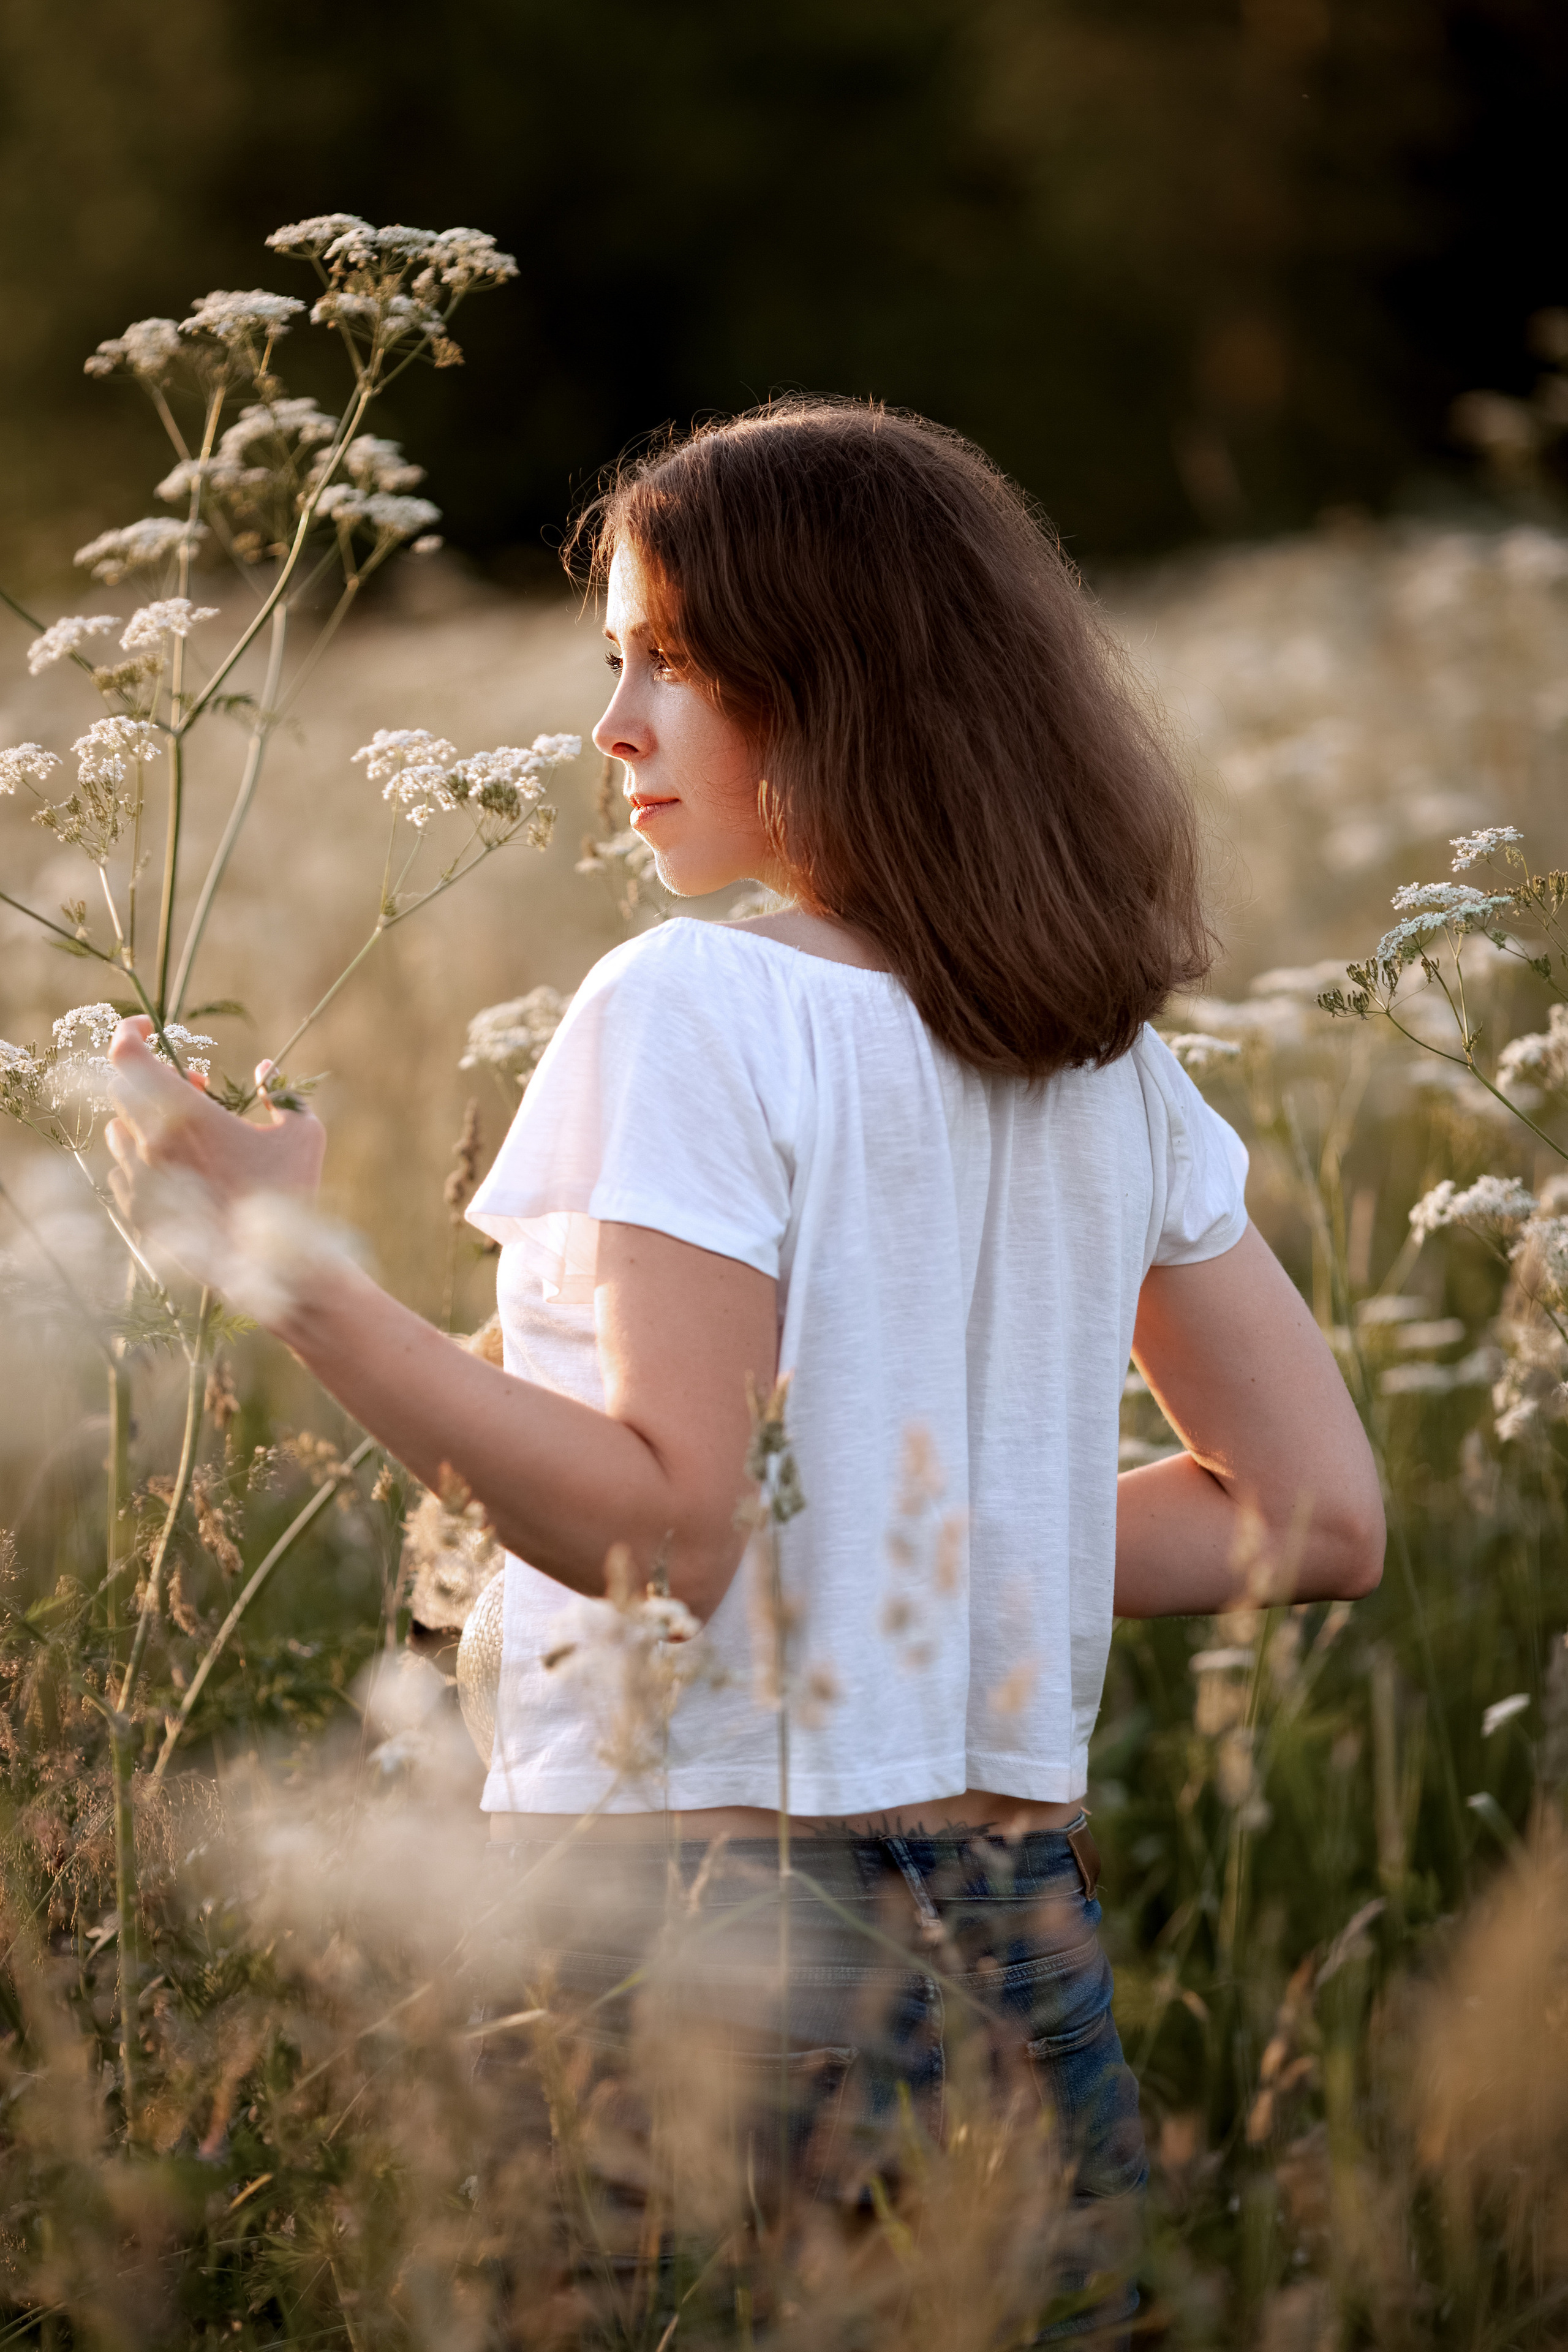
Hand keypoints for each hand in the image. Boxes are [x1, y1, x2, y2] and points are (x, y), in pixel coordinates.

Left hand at [105, 1018, 324, 1236]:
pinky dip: (143, 1157)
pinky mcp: (137, 1211)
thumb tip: (263, 1070)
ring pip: (119, 1129)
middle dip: (155, 1076)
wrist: (272, 1266)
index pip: (126, 1054)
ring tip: (188, 1129)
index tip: (149, 1027)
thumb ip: (281, 1091)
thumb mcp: (302, 1131)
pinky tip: (179, 1168)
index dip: (129, 1031)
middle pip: (122, 1087)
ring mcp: (139, 1179)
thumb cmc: (291, 1192)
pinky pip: (122, 1170)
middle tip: (197, 1085)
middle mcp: (152, 1143)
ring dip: (146, 1117)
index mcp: (186, 1114)